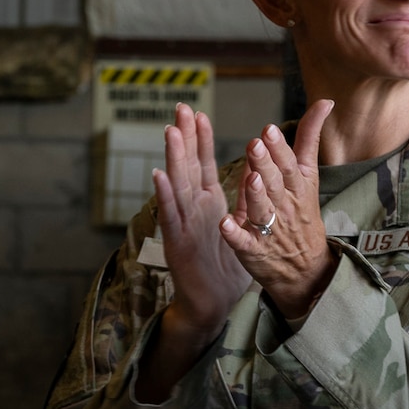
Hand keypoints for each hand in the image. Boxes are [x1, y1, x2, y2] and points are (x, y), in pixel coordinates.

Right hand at [151, 103, 251, 334]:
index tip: (199, 112)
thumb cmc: (225, 263)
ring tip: (170, 132)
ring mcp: (183, 223)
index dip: (201, 139)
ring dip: (173, 158)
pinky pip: (171, 216)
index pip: (203, 163)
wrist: (213, 299)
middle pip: (187, 166)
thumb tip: (250, 174)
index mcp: (208, 202)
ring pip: (177, 185)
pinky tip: (158, 177)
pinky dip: (165, 196)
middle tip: (180, 108)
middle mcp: (192, 207)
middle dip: (185, 137)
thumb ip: (239, 199)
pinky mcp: (178, 242)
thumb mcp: (236, 224)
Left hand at [220, 100, 337, 319]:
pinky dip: (235, 234)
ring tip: (250, 179)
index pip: (289, 164)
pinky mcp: (254, 250)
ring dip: (255, 194)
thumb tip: (322, 103)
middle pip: (275, 182)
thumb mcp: (309, 177)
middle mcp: (285, 206)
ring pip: (261, 209)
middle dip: (265, 163)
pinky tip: (225, 224)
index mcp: (297, 187)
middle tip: (255, 144)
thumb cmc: (301, 216)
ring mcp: (269, 229)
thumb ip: (308, 141)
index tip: (268, 130)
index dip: (279, 148)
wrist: (306, 269)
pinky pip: (244, 242)